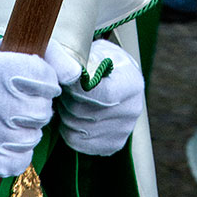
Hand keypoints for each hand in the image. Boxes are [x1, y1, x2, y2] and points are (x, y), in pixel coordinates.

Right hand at [0, 38, 76, 180]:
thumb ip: (43, 55)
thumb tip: (75, 73)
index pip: (42, 73)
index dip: (47, 81)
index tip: (39, 83)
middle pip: (40, 109)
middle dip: (38, 108)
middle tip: (21, 106)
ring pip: (31, 138)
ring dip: (27, 133)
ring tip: (7, 124)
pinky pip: (17, 162)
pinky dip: (16, 155)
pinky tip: (0, 143)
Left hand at [57, 41, 143, 155]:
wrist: (121, 79)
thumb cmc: (106, 61)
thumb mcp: (98, 51)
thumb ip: (81, 59)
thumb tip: (66, 68)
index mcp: (131, 83)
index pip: (103, 94)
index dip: (78, 88)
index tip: (67, 79)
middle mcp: (132, 110)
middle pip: (85, 112)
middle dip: (67, 99)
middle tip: (65, 87)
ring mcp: (123, 131)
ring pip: (77, 129)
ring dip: (65, 114)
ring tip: (69, 99)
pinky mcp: (112, 145)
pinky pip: (77, 142)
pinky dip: (68, 129)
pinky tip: (73, 115)